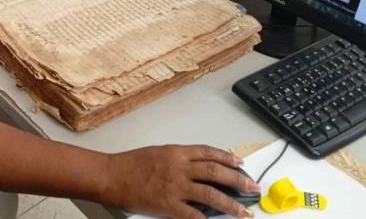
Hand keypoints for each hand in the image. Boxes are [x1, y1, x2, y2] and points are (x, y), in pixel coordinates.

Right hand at [104, 144, 258, 218]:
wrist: (113, 175)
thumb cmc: (131, 164)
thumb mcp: (158, 153)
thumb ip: (179, 159)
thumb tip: (198, 168)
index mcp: (177, 152)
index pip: (209, 153)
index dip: (228, 157)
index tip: (240, 164)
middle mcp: (180, 167)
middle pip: (216, 172)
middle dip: (238, 180)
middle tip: (252, 187)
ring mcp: (176, 187)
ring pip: (211, 194)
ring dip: (231, 203)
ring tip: (243, 211)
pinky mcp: (169, 206)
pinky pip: (193, 215)